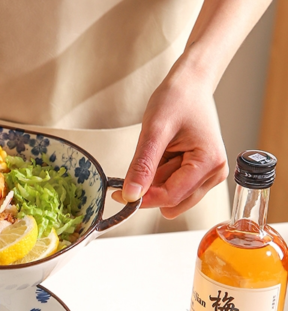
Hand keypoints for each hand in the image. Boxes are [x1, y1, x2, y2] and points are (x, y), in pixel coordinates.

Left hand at [112, 78, 227, 218]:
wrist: (190, 85)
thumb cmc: (177, 99)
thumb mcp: (155, 131)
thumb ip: (143, 165)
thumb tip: (131, 195)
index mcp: (209, 163)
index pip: (170, 197)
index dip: (142, 199)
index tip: (119, 194)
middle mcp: (214, 174)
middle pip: (171, 202)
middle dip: (152, 189)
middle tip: (142, 163)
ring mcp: (208, 176)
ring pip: (171, 198)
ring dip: (156, 182)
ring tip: (160, 153)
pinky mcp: (200, 175)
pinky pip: (173, 188)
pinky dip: (161, 176)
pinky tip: (164, 156)